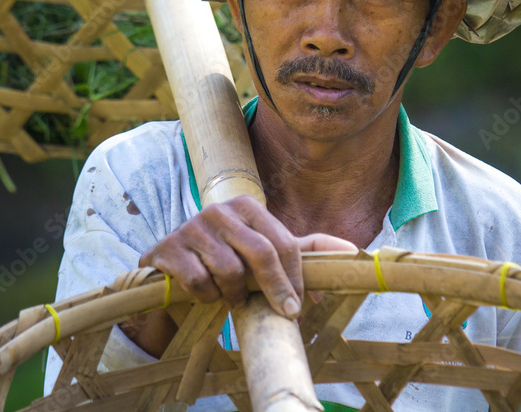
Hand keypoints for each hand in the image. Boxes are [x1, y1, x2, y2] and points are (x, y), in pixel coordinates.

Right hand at [139, 195, 356, 318]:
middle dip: (275, 290)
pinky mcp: (167, 249)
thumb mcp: (265, 252)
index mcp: (247, 205)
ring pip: (229, 270)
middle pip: (261, 253)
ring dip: (235, 295)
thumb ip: (306, 249)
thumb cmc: (228, 260)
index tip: (299, 305)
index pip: (283, 242)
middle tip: (284, 315)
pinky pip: (199, 281)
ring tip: (232, 298)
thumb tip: (353, 250)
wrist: (170, 272)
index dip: (295, 278)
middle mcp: (219, 210)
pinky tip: (204, 295)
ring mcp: (191, 227)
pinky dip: (206, 297)